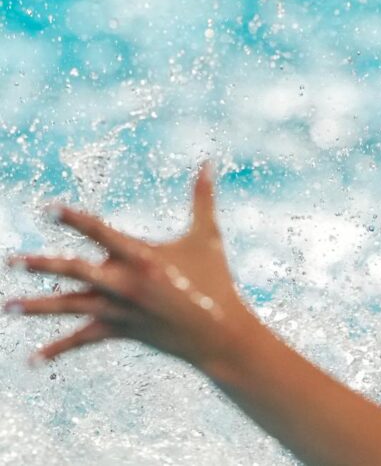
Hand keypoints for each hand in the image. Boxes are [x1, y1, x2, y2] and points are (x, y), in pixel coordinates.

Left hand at [4, 161, 252, 369]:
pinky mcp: (121, 331)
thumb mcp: (208, 236)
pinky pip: (83, 339)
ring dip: (36, 307)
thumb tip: (208, 160)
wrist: (220, 333)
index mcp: (142, 256)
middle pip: (74, 271)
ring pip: (70, 306)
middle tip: (11, 261)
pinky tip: (33, 359)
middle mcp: (125, 283)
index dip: (73, 219)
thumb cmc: (216, 279)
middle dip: (41, 265)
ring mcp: (120, 310)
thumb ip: (202, 197)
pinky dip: (58, 349)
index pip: (100, 232)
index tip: (49, 209)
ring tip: (7, 306)